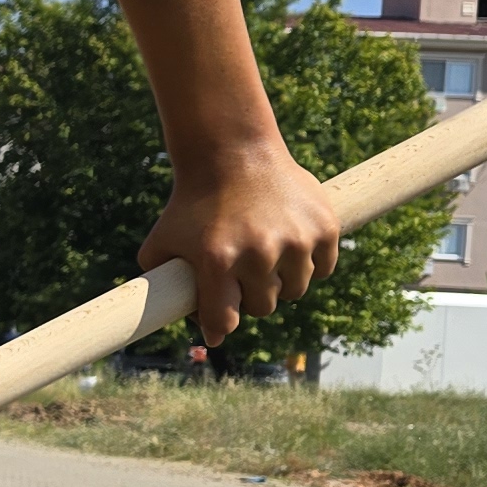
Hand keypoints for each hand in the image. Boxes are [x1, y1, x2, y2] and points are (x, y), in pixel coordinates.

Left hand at [137, 149, 341, 344]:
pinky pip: (323, 268)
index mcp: (217, 260)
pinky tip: (289, 242)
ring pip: (294, 290)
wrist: (234, 153)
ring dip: (280, 280)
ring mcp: (296, 240)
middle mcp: (259, 253)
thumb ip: (164, 286)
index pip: (224, 321)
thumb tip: (203, 334)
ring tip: (263, 251)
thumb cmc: (193, 203)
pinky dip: (309, 263)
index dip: (219, 324)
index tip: (217, 322)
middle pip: (262, 307)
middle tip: (239, 269)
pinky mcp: (324, 227)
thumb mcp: (162, 241)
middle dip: (249, 294)